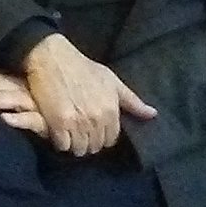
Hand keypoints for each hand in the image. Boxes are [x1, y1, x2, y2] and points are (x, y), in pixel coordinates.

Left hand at [0, 68, 45, 134]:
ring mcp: (36, 105)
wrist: (70, 128)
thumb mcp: (17, 102)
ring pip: (12, 98)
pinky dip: (19, 119)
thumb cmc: (39, 115)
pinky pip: (33, 120)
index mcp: (15, 82)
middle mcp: (24, 89)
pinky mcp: (48, 123)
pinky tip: (5, 119)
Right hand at [20, 34, 155, 156]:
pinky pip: (62, 145)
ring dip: (73, 143)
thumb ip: (132, 101)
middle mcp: (96, 119)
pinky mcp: (58, 123)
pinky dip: (59, 141)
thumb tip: (153, 114)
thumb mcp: (111, 80)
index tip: (92, 128)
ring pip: (79, 149)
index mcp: (111, 111)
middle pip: (94, 147)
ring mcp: (77, 122)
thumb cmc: (83, 67)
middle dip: (87, 141)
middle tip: (79, 129)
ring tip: (68, 131)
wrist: (52, 57)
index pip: (110, 140)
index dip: (101, 136)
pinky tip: (57, 130)